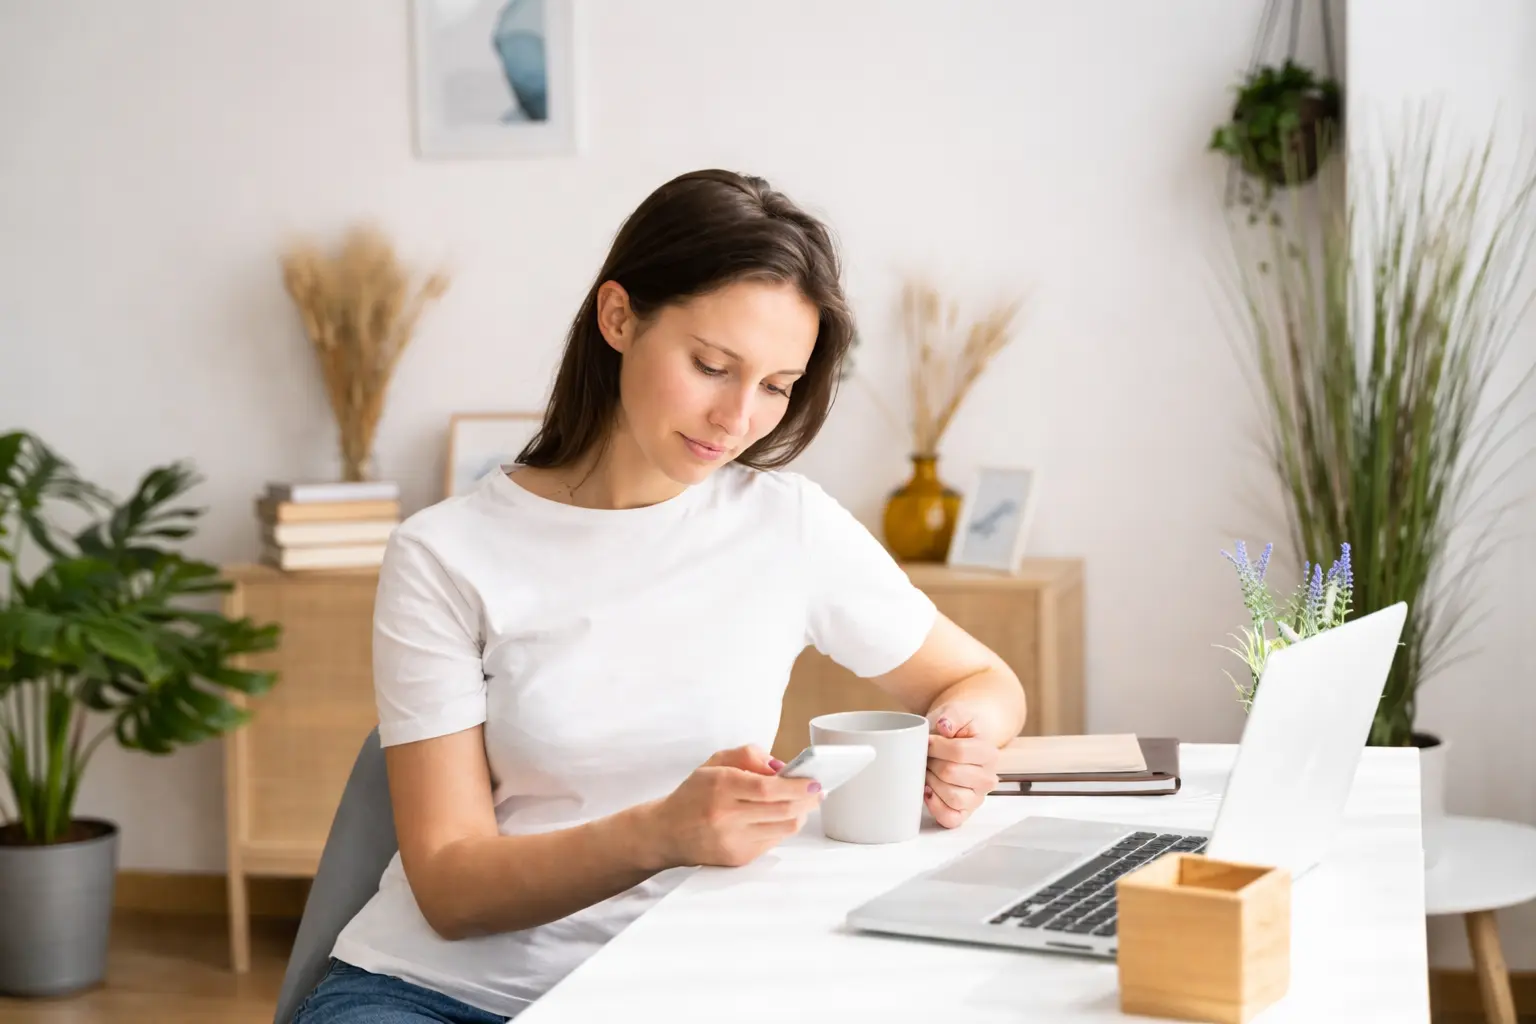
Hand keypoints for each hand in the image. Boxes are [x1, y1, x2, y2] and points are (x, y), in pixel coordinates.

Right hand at [644, 745, 822, 868]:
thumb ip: (749, 755)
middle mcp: (726, 815)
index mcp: (720, 786)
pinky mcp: (738, 858)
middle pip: (782, 810)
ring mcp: (733, 840)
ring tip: (803, 803)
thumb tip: (782, 767)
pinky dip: (783, 827)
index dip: (797, 786)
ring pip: (784, 828)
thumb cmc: (694, 793)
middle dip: (807, 800)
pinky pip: (774, 841)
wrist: (667, 832)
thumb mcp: (715, 762)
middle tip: (817, 791)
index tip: (814, 780)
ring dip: (800, 814)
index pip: (769, 788)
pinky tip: (781, 817)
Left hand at [924, 702, 999, 828]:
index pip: (959, 752)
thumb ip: (952, 715)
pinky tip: (928, 792)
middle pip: (950, 773)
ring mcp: (977, 798)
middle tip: (926, 756)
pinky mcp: (964, 813)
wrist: (961, 742)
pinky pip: (949, 818)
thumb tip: (945, 727)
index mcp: (989, 753)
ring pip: (951, 797)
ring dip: (931, 783)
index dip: (935, 746)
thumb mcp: (956, 713)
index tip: (928, 741)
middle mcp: (988, 778)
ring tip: (927, 771)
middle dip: (930, 763)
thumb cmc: (956, 730)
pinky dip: (935, 807)